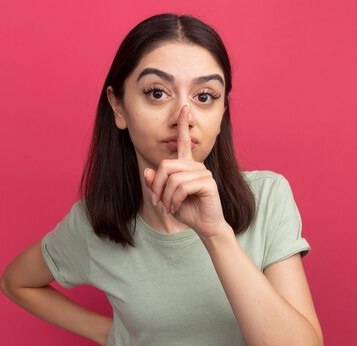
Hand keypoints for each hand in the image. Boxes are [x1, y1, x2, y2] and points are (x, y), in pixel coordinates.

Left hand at [143, 104, 228, 238]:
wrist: (204, 225)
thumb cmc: (187, 210)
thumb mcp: (165, 197)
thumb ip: (156, 183)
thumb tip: (148, 171)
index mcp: (187, 165)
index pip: (185, 141)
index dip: (183, 125)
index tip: (183, 108)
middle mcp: (196, 166)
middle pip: (166, 165)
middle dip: (158, 186)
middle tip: (157, 202)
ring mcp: (204, 173)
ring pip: (173, 178)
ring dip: (166, 196)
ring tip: (168, 208)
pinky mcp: (208, 183)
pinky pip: (182, 187)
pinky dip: (174, 200)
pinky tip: (176, 208)